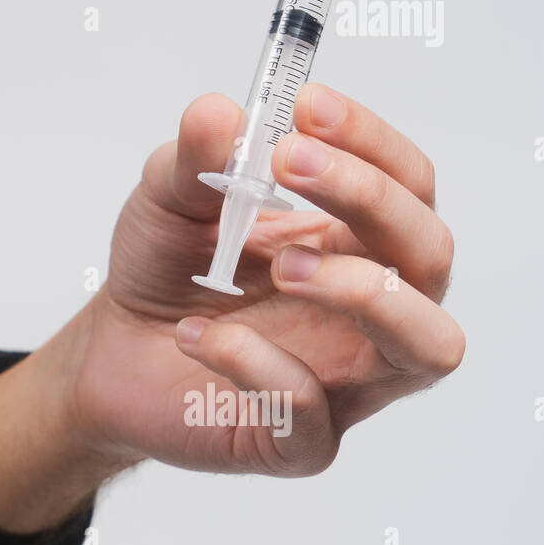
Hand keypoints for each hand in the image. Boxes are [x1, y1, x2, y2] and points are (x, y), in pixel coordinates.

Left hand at [0, 84, 464, 533]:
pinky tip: (198, 334)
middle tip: (285, 162)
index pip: (408, 183)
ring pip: (429, 344)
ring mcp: (347, 379)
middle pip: (430, 252)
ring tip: (278, 264)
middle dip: (368, 197)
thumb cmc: (165, 271)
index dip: (371, 141)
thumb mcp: (167, 200)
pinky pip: (313, 413)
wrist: (112, 352)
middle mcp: (371, 308)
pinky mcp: (303, 440)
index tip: (306, 105)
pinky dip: (257, 363)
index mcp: (354, 240)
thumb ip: (194, 158)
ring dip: (363, 290)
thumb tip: (219, 112)